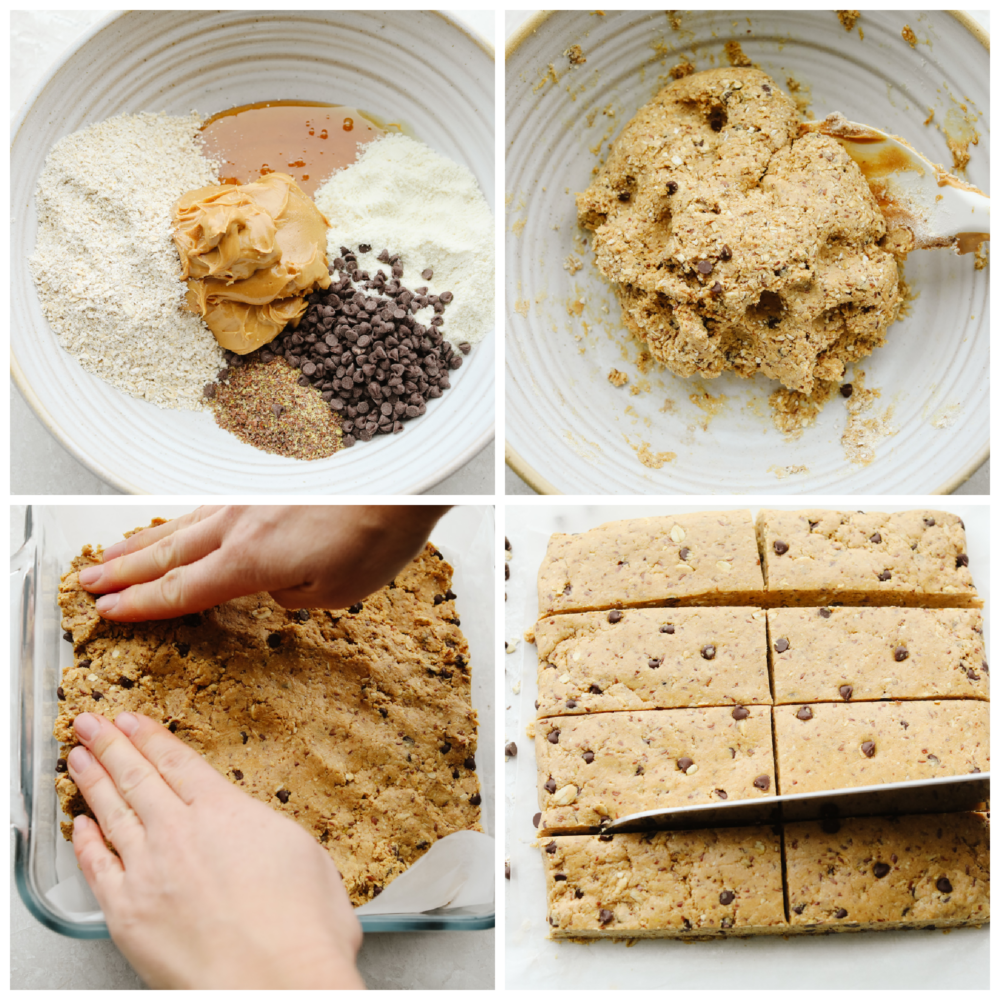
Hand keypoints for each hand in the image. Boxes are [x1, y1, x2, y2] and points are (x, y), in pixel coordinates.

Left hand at [67, 711, 363, 988]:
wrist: (277, 981)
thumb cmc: (303, 927)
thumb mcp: (305, 854)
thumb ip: (268, 830)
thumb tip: (258, 828)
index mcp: (225, 811)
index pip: (177, 762)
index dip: (150, 737)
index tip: (132, 720)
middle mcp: (180, 833)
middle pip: (136, 777)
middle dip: (109, 744)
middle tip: (90, 723)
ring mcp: (149, 872)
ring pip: (111, 812)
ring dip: (91, 780)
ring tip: (76, 758)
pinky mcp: (128, 914)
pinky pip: (97, 867)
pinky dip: (85, 841)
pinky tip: (80, 825)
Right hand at [78, 505, 449, 620]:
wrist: (405, 482)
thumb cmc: (377, 536)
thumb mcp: (333, 591)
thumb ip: (287, 592)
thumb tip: (270, 583)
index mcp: (251, 560)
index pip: (182, 590)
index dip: (142, 605)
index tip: (109, 613)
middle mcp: (240, 524)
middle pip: (168, 553)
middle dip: (123, 572)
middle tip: (86, 583)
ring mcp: (251, 499)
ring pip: (182, 524)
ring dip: (142, 542)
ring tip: (110, 554)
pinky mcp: (267, 484)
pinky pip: (208, 505)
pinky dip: (180, 519)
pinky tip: (175, 524)